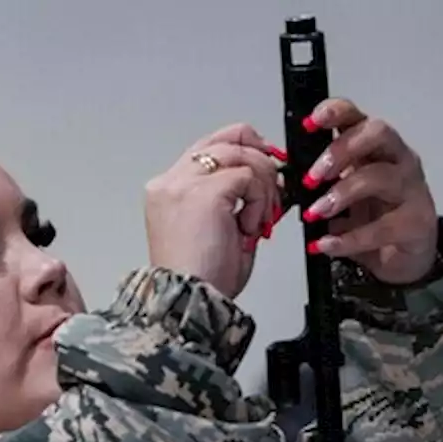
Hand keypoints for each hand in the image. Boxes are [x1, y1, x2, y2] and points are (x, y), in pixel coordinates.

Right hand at [145, 123, 284, 299]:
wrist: (189, 302)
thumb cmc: (202, 280)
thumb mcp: (218, 229)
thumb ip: (233, 200)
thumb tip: (267, 184)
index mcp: (168, 190)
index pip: (209, 147)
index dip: (243, 149)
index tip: (264, 168)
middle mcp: (171, 182)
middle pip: (226, 138)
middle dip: (260, 159)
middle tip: (274, 189)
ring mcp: (185, 184)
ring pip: (241, 153)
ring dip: (263, 185)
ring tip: (259, 221)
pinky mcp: (206, 193)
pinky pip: (248, 177)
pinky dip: (260, 201)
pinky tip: (251, 228)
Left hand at [298, 99, 439, 284]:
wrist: (404, 258)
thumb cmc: (374, 217)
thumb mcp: (345, 193)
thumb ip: (322, 181)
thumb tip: (285, 180)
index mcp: (375, 147)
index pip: (357, 115)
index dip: (335, 112)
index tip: (309, 124)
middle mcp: (398, 159)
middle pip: (376, 133)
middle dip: (341, 149)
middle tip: (311, 177)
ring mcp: (411, 189)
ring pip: (379, 177)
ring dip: (341, 193)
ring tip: (315, 213)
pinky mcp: (416, 222)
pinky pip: (381, 227)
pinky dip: (348, 239)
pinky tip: (326, 245)